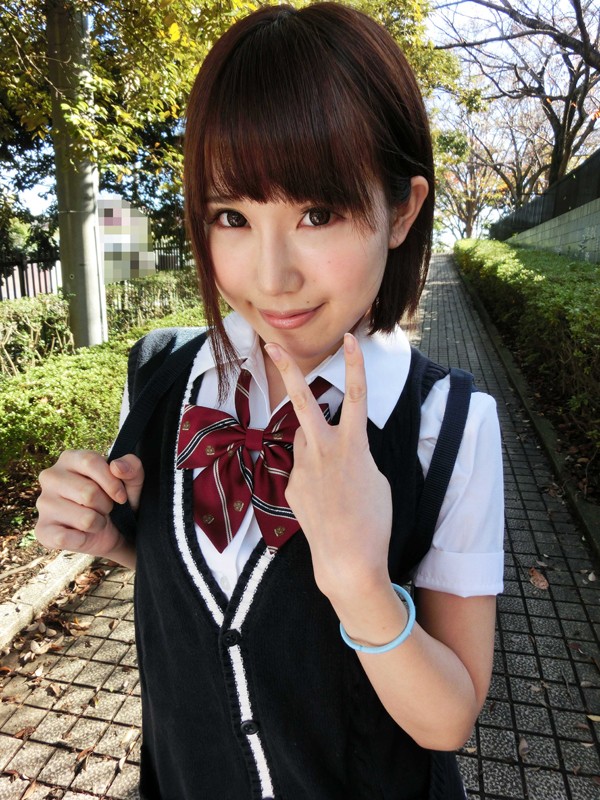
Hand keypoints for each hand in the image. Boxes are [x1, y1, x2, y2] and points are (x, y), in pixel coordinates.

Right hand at [35, 450, 142, 561]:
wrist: (114, 531)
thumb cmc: (117, 499)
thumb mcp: (132, 481)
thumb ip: (131, 467)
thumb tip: (117, 467)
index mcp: (69, 459)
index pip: (90, 462)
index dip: (112, 482)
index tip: (121, 496)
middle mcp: (50, 477)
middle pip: (88, 492)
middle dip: (106, 505)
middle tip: (105, 508)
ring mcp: (43, 503)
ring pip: (84, 518)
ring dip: (97, 523)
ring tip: (95, 520)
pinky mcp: (42, 529)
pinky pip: (65, 538)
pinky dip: (83, 539)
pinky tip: (82, 534)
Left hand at [265, 333, 391, 601]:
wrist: (348, 561)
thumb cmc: (373, 520)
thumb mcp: (375, 478)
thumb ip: (356, 453)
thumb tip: (337, 446)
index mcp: (353, 446)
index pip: (356, 395)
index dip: (355, 364)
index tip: (350, 339)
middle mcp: (323, 450)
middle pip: (303, 402)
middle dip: (287, 370)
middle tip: (271, 344)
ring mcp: (302, 468)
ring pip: (304, 440)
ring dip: (314, 442)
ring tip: (336, 479)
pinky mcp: (291, 486)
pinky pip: (302, 470)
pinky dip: (313, 477)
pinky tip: (326, 502)